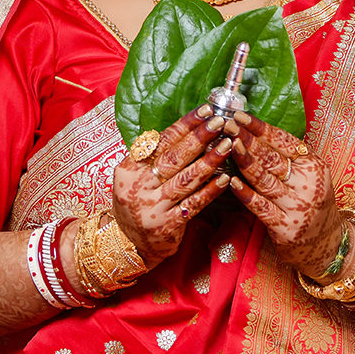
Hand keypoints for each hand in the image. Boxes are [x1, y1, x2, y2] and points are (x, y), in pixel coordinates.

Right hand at [106, 106, 234, 266]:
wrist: (126, 243)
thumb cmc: (136, 202)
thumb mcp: (133, 176)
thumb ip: (153, 156)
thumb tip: (188, 128)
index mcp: (129, 168)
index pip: (161, 140)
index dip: (185, 124)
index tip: (207, 110)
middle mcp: (138, 186)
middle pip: (174, 157)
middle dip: (200, 137)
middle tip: (221, 122)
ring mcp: (152, 206)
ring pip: (186, 179)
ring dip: (210, 160)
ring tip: (228, 145)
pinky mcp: (167, 225)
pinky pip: (194, 204)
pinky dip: (210, 190)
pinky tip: (226, 179)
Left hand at [229, 117, 346, 280]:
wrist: (325, 244)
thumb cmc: (312, 203)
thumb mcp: (310, 175)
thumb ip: (289, 157)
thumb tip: (254, 132)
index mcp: (313, 165)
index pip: (284, 141)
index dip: (260, 128)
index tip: (240, 115)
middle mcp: (307, 183)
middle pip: (272, 158)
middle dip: (247, 139)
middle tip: (227, 125)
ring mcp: (297, 205)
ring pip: (265, 179)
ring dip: (244, 161)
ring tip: (227, 145)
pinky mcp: (285, 226)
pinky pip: (261, 206)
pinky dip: (245, 193)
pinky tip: (230, 182)